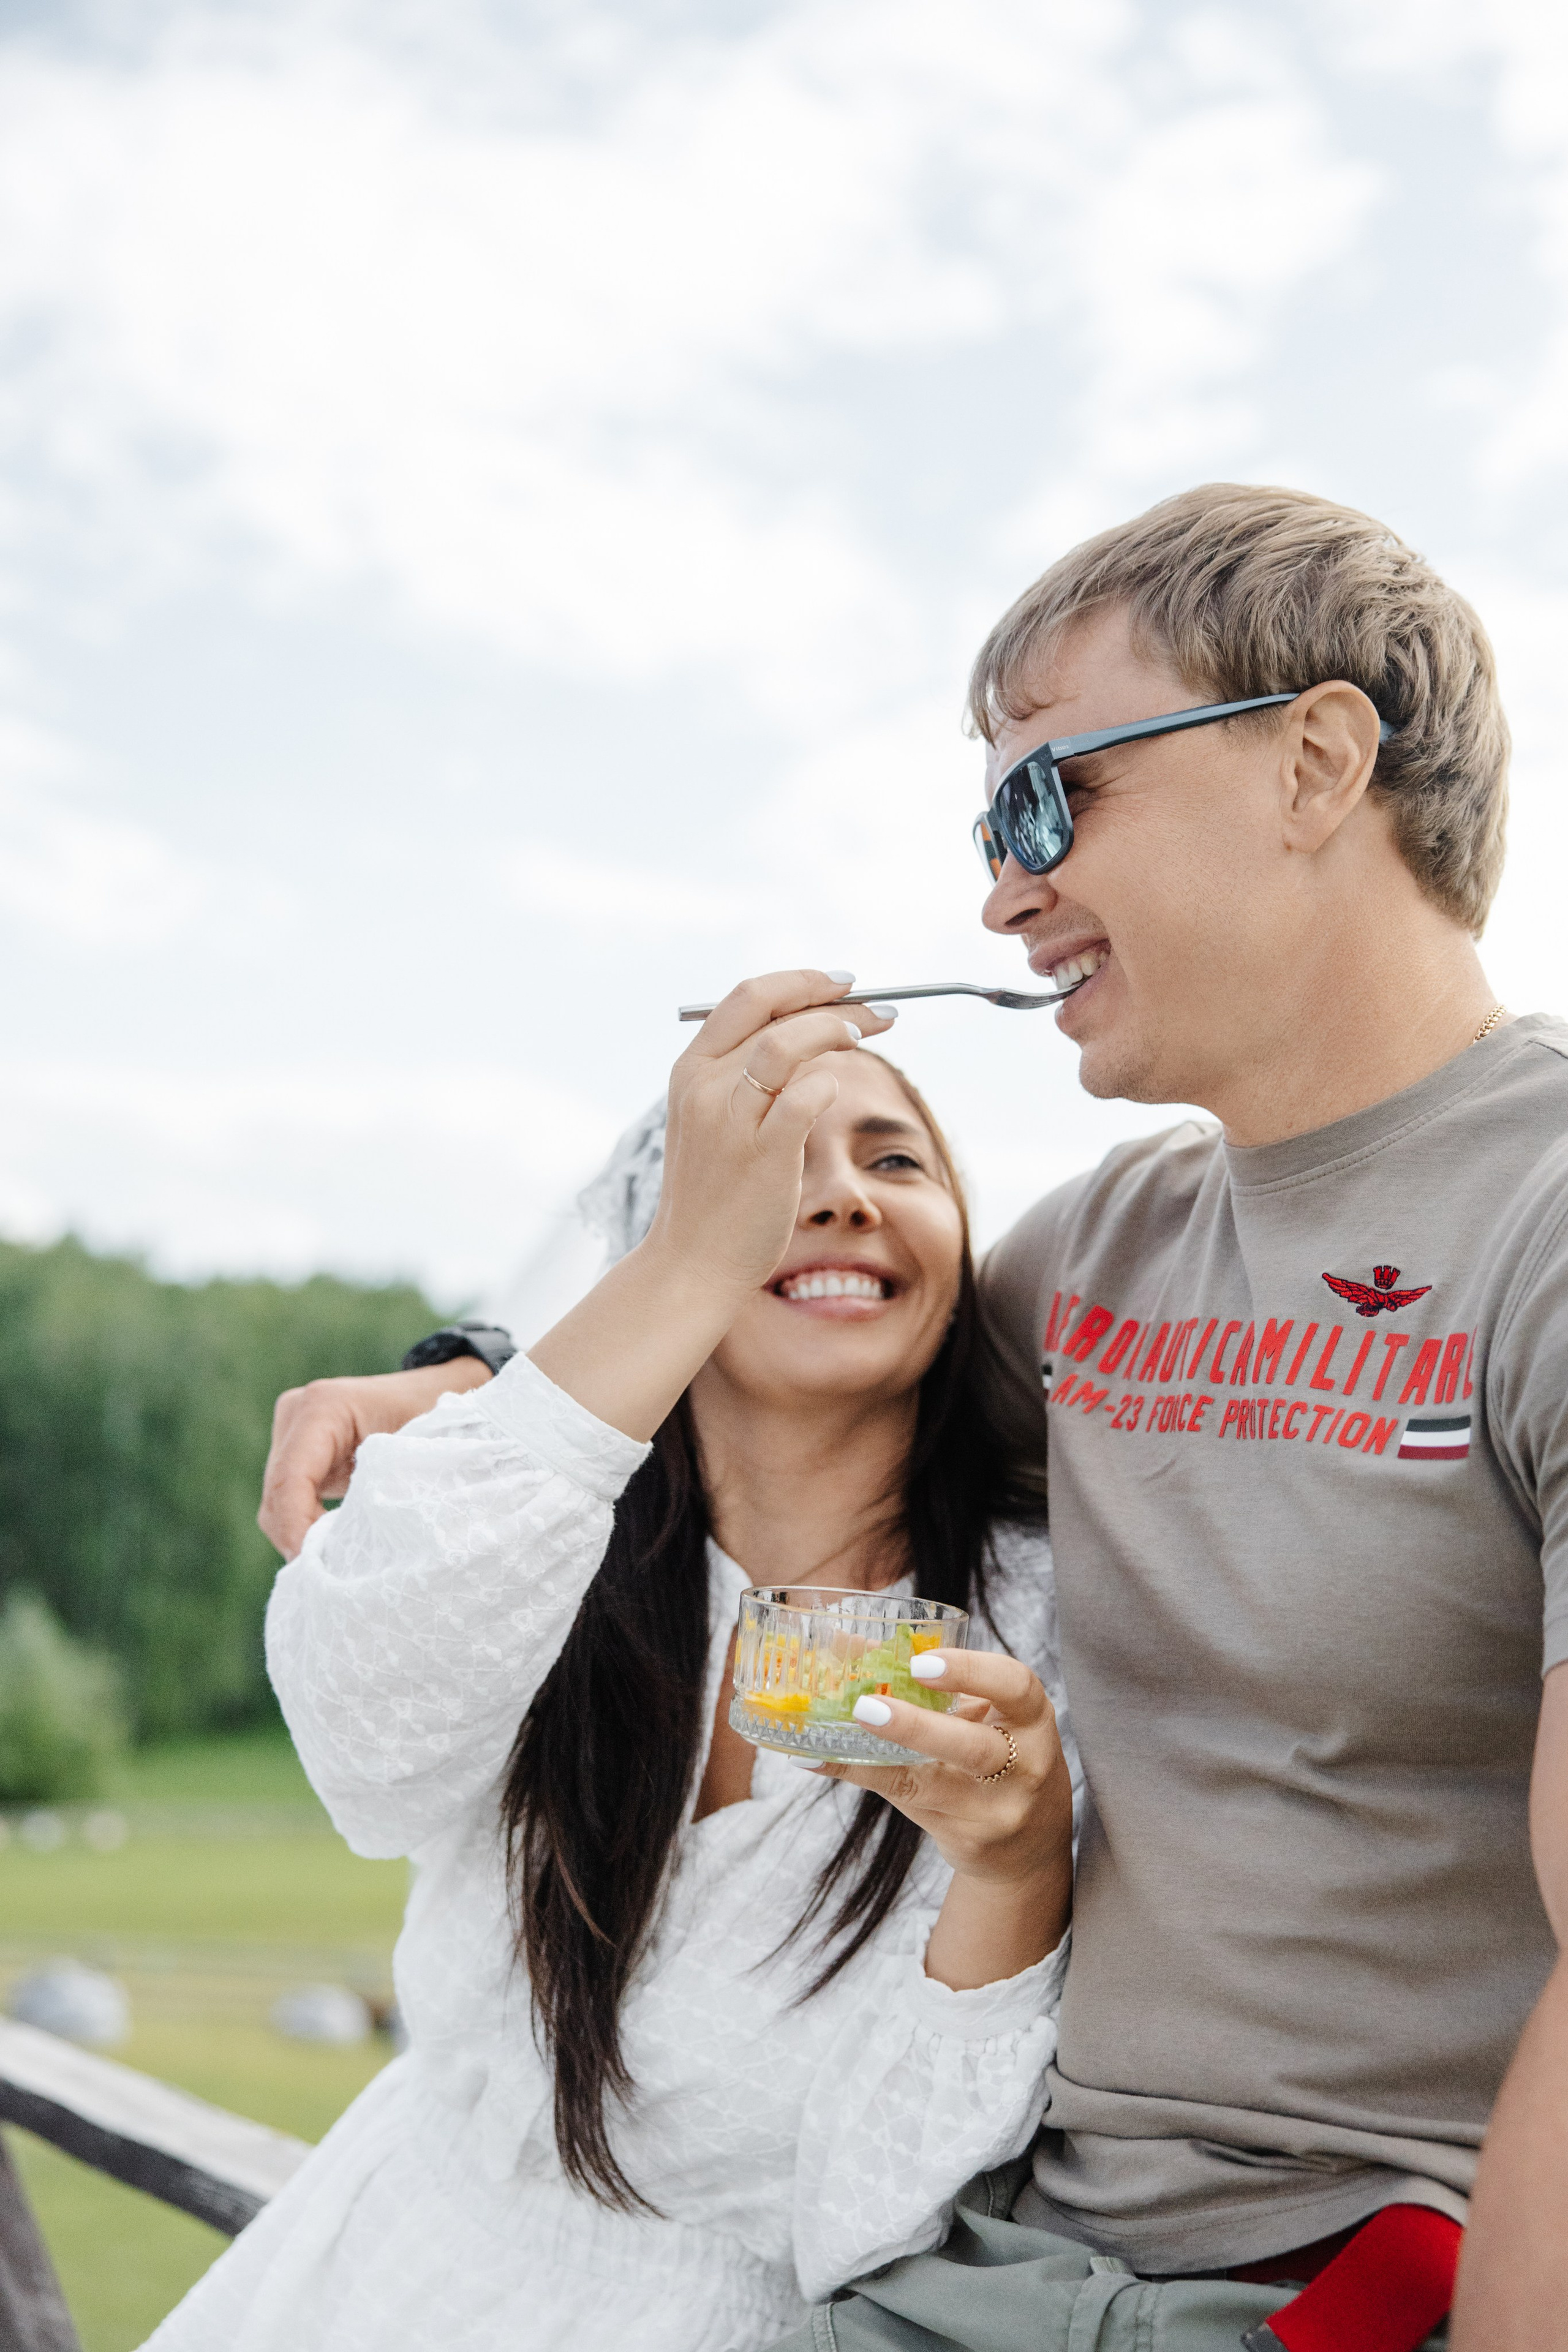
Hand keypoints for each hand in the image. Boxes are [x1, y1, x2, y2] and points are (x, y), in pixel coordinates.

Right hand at [258, 1360, 491, 1559]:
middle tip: (331, 1577)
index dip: (296, 1527)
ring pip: (277, 1502)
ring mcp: (292, 1431)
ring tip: (337, 1563)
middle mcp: (297, 1413)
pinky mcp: (296, 1450)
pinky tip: (334, 1545)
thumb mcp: (419, 1450)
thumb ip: (387, 1488)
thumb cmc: (437, 1415)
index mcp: (325, 1407)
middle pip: (278, 1494)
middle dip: (298, 1539)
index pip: (291, 1477)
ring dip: (300, 1536)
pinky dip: (305, 1526)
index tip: (315, 1567)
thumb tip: (352, 1547)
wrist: (434, 1392)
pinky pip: (288, 1499)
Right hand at [646, 969, 895, 1300]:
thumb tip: (810, 1036)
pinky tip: (840, 1089)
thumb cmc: (713, 1195)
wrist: (692, 1261)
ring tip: (868, 1037)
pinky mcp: (762, 1155)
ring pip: (786, 1044)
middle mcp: (705, 1087)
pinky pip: (805, 1096)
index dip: (801, 982)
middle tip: (880, 1011)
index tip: (844, 984)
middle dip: (836, 1002)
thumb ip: (745, 1078)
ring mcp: (730, 1120)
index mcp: (690, 1071)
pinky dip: (830, 1082)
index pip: (748, 998)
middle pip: (775, 1014)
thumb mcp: (713, 1122)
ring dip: (835, 1030)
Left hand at [812, 1648, 1074, 1987]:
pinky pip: (903, 1801)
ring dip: (877, 1758)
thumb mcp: (987, 1714)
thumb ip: (935, 1683)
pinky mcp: (964, 1838)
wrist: (1028, 1844)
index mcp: (1031, 1719)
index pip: (1015, 1687)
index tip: (920, 1662)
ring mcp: (994, 1810)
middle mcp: (1023, 1766)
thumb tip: (850, 1644)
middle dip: (918, 1727)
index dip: (970, 1671)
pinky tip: (814, 1759)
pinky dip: (856, 1774)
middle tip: (866, 1705)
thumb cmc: (1002, 1758)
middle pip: (974, 1748)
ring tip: (836, 1733)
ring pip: (932, 1785)